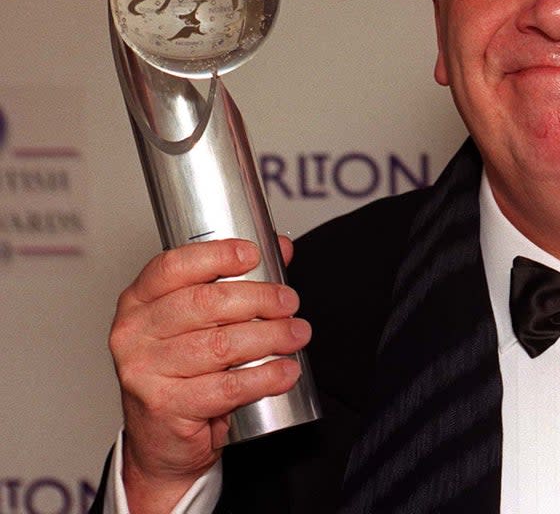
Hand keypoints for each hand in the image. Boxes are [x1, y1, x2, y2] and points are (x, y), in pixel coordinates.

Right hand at [108, 237, 310, 513]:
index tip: (253, 255)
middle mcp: (135, 333)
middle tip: (289, 303)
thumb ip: (238, 281)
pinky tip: (285, 371)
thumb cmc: (182, 373)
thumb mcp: (201, 322)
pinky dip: (264, 377)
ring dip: (269, 337)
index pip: (174, 266)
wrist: (161, 440)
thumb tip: (280, 248)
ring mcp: (145, 371)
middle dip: (259, 299)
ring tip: (296, 335)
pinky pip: (226, 386)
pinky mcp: (165, 405)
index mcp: (139, 301)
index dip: (216, 256)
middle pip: (204, 303)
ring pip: (220, 345)